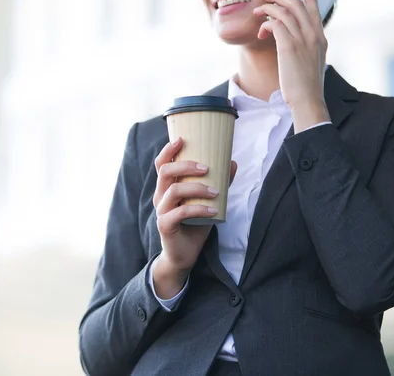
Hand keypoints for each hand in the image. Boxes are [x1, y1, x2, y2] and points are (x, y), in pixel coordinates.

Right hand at [152, 137, 236, 297]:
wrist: (184, 254)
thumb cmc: (194, 224)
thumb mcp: (207, 201)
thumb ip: (218, 183)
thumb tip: (232, 163)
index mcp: (167, 187)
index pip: (162, 164)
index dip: (168, 150)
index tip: (182, 139)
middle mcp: (160, 196)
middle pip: (165, 172)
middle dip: (186, 166)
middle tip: (207, 168)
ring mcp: (161, 211)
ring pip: (173, 191)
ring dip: (197, 188)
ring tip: (216, 191)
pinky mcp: (165, 225)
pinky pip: (179, 212)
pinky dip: (198, 209)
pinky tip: (213, 210)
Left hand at [253, 0, 330, 131]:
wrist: (308, 100)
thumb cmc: (307, 87)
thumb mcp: (313, 65)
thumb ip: (308, 50)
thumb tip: (299, 48)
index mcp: (320, 39)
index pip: (315, 11)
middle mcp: (313, 35)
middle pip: (296, 5)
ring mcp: (302, 39)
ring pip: (284, 12)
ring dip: (268, 9)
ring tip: (258, 12)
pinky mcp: (288, 46)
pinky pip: (275, 24)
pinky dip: (266, 24)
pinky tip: (261, 31)